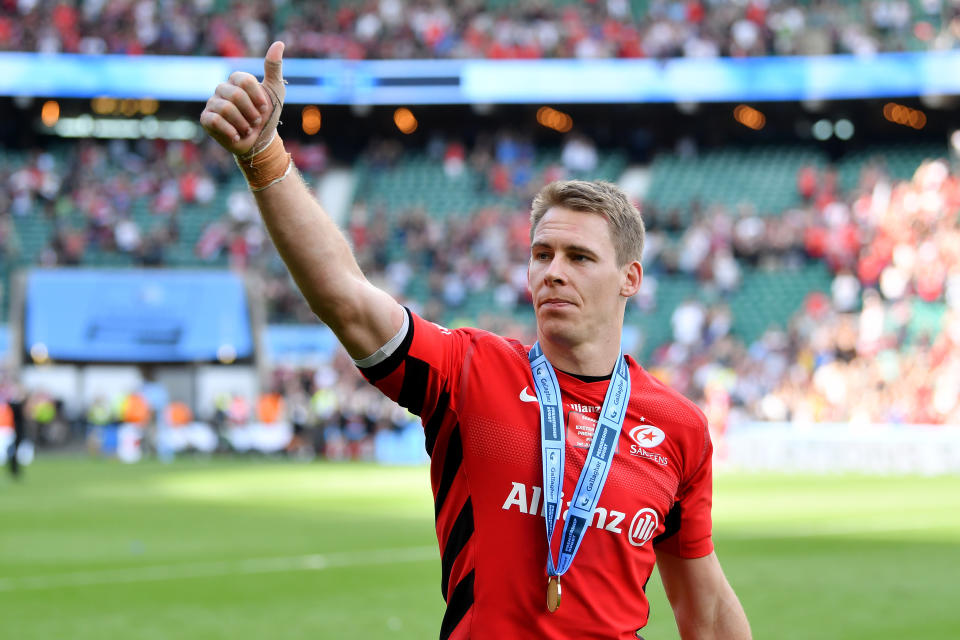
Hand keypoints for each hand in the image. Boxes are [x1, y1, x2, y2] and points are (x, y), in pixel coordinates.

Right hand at [200, 41, 285, 155]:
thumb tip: (279, 43)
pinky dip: (231, 131)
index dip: (257, 97)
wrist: (260, 142)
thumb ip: (274, 68)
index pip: (244, 80)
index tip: (264, 108)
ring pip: (226, 109)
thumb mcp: (275, 91)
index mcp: (236, 80)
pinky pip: (215, 121)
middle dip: (251, 113)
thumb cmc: (267, 115)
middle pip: (235, 95)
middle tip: (256, 121)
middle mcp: (222, 89)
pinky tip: (237, 136)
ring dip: (243, 124)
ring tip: (248, 129)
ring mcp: (212, 103)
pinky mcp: (206, 119)